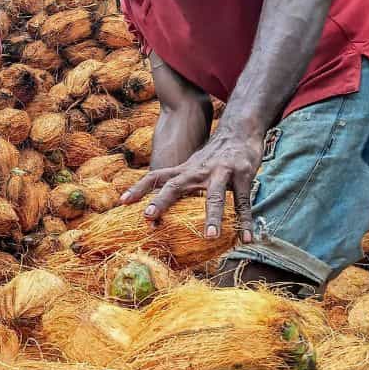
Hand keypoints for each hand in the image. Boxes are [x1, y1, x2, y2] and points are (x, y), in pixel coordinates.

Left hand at [119, 130, 262, 241]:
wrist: (240, 131)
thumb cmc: (213, 156)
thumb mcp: (192, 166)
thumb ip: (180, 183)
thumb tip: (161, 208)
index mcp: (184, 170)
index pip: (156, 177)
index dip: (138, 188)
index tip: (122, 202)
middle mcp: (198, 171)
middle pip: (176, 186)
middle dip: (161, 200)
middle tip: (148, 217)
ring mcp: (221, 172)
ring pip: (215, 196)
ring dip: (213, 216)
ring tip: (210, 236)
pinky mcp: (242, 175)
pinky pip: (243, 202)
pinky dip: (245, 222)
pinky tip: (246, 238)